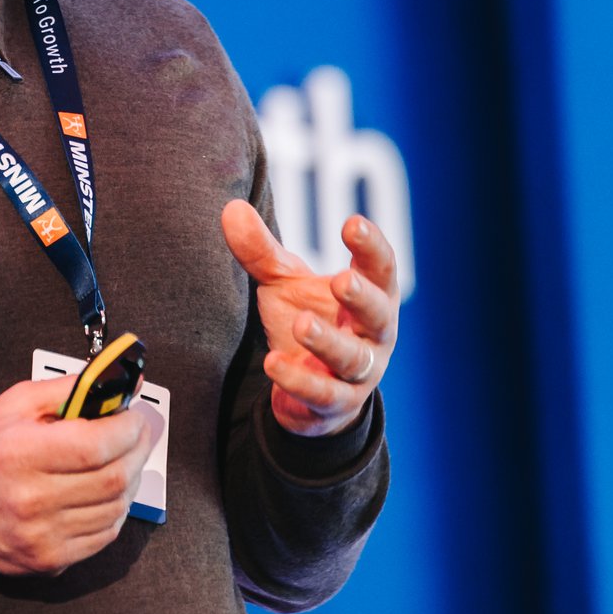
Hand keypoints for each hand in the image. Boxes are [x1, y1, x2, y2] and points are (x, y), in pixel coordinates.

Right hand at [0, 377, 163, 574]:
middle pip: (114, 479)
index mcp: (19, 453)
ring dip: (131, 480)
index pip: (97, 446)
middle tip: (138, 433)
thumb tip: (123, 384)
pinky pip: (104, 536)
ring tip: (122, 460)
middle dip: (138, 450)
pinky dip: (115, 510)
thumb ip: (71, 390)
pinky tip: (106, 492)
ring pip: (116, 509)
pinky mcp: (50, 561)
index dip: (128, 429)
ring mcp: (41, 536)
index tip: (133, 415)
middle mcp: (30, 499)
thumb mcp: (17, 404)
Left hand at [222, 200, 398, 437]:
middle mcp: (374, 335)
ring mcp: (359, 373)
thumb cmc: (308, 319)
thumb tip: (231, 209)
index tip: (352, 224)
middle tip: (340, 280)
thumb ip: (262, 252)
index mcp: (372, 296)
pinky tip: (273, 363)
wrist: (311, 391)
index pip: (381, 268)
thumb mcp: (285, 284)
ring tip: (302, 323)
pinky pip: (323, 395)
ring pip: (353, 358)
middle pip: (378, 314)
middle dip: (362, 297)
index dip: (371, 246)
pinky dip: (299, 381)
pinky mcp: (336, 404)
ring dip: (328, 341)